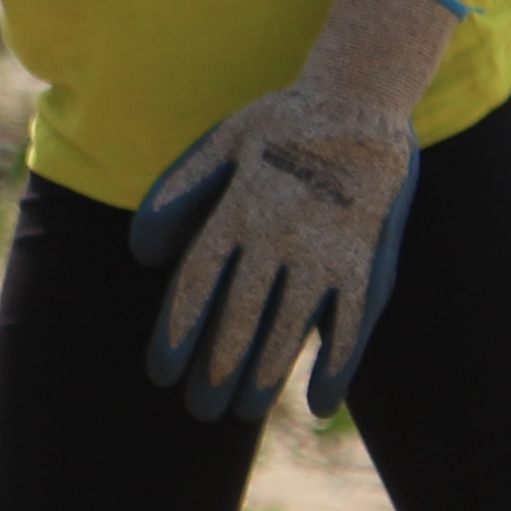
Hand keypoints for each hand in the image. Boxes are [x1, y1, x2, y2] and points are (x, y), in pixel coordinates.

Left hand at [127, 0, 466, 424]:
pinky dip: (338, 363)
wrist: (362, 99)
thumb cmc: (280, 125)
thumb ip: (178, 194)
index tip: (159, 373)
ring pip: (291, 325)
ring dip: (267, 373)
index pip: (198, 283)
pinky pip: (353, 322)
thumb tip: (141, 255)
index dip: (177, 332)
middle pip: (240, 314)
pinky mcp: (369, 259)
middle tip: (197, 409)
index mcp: (239, 207)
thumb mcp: (220, 143)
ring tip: (243, 410)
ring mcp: (328, 248)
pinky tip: (321, 402)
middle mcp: (280, 233)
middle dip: (217, 367)